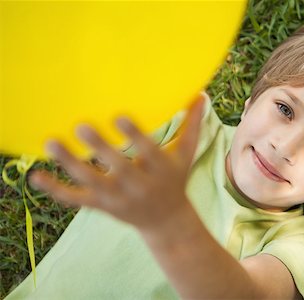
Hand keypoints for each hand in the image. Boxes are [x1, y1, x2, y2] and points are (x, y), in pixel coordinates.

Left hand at [30, 96, 204, 231]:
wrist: (167, 221)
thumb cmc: (175, 181)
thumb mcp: (186, 155)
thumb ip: (192, 126)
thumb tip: (202, 94)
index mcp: (161, 170)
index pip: (149, 152)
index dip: (134, 136)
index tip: (119, 116)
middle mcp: (140, 186)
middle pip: (119, 169)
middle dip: (101, 149)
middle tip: (82, 126)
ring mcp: (119, 198)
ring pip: (93, 183)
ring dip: (71, 165)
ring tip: (52, 143)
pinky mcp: (104, 207)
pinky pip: (78, 200)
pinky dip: (56, 189)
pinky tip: (36, 176)